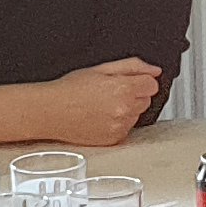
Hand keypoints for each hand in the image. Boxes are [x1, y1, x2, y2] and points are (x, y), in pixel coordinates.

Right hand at [49, 58, 164, 147]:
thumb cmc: (70, 89)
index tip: (126, 81)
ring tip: (102, 105)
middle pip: (146, 100)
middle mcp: (125, 110)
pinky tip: (100, 117)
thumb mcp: (101, 68)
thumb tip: (154, 71)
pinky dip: (118, 123)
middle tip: (109, 92)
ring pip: (137, 114)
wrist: (51, 112)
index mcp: (124, 89)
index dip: (139, 80)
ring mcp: (120, 127)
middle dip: (133, 94)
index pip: (152, 84)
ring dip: (126, 109)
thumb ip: (133, 66)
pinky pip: (126, 128)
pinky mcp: (114, 139)